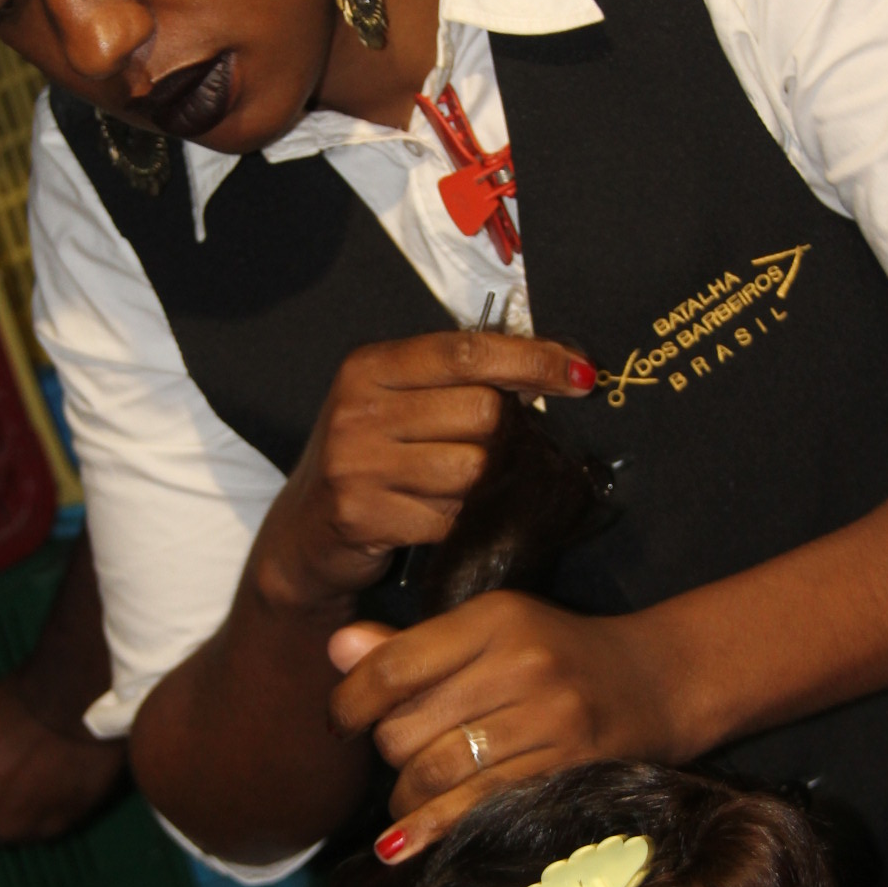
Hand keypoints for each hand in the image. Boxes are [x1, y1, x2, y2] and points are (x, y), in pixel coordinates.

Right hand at [255, 333, 596, 614]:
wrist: (304, 535)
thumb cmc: (370, 462)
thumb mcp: (397, 405)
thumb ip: (456, 383)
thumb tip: (559, 370)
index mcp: (370, 365)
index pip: (468, 351)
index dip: (533, 360)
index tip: (582, 375)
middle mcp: (359, 408)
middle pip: (483, 413)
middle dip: (505, 437)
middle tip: (497, 454)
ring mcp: (357, 463)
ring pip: (475, 470)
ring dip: (484, 487)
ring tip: (460, 492)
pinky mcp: (363, 515)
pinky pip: (451, 519)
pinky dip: (461, 524)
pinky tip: (441, 521)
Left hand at [328, 591, 662, 861]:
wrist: (657, 682)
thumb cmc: (554, 656)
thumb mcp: (489, 633)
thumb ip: (411, 647)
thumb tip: (337, 648)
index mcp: (494, 617)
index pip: (391, 667)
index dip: (349, 704)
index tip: (342, 722)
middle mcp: (522, 664)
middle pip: (406, 729)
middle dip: (387, 755)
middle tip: (399, 758)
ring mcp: (550, 719)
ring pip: (436, 774)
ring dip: (406, 801)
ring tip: (407, 802)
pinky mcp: (568, 769)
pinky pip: (479, 808)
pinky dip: (433, 830)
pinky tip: (404, 844)